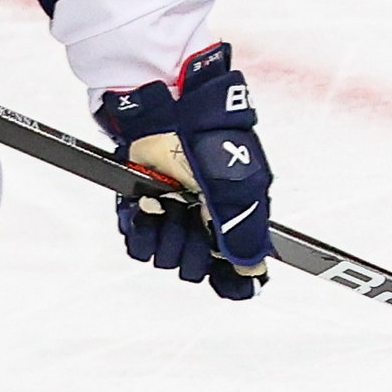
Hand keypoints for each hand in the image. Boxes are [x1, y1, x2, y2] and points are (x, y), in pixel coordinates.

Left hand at [94, 43, 272, 300]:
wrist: (164, 109)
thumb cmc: (206, 140)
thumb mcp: (234, 185)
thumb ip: (243, 228)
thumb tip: (253, 268)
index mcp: (238, 216)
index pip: (240, 268)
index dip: (233, 280)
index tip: (225, 282)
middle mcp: (206, 222)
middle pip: (198, 269)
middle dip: (188, 250)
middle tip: (186, 219)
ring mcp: (175, 217)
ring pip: (165, 259)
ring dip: (161, 235)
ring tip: (163, 205)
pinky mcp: (143, 209)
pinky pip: (138, 244)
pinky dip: (138, 232)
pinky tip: (144, 211)